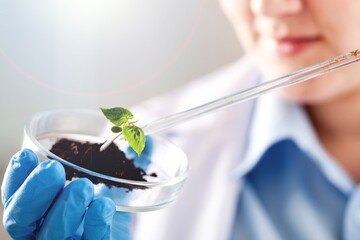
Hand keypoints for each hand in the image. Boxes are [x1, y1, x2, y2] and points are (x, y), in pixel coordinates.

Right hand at [1, 149, 130, 239]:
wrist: (127, 229)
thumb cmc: (108, 200)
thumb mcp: (107, 177)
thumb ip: (112, 158)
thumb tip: (134, 131)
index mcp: (41, 208)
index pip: (15, 196)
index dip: (16, 177)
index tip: (27, 154)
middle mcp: (45, 228)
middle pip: (21, 219)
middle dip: (33, 192)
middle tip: (52, 169)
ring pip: (50, 235)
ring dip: (64, 208)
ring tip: (83, 186)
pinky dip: (95, 224)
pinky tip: (103, 205)